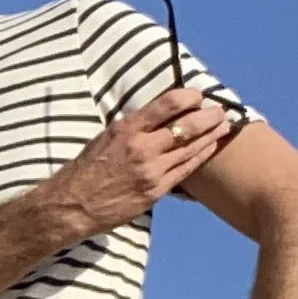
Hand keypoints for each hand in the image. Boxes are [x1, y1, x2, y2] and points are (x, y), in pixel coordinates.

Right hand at [39, 88, 231, 240]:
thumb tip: (158, 114)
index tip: (197, 94)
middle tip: (220, 109)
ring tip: (224, 125)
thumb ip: (132, 127)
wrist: (73, 204)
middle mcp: (141, 147)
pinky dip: (201, 156)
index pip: (166, 105)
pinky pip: (186, 170)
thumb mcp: (105, 137)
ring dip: (211, 135)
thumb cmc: (86, 169)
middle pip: (186, 126)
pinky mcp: (156, 190)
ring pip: (190, 148)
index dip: (188, 97)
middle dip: (208, 116)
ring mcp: (151, 170)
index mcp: (126, 129)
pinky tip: (211, 147)